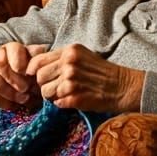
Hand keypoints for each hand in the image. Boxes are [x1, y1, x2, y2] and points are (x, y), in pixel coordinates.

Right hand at [0, 42, 47, 109]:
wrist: (0, 69)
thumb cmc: (22, 66)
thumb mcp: (32, 59)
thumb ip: (37, 58)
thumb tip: (43, 56)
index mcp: (11, 47)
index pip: (12, 50)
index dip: (19, 62)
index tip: (27, 73)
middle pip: (1, 65)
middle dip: (15, 80)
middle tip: (26, 90)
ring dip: (9, 92)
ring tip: (22, 99)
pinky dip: (1, 101)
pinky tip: (12, 105)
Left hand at [27, 44, 144, 113]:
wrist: (123, 86)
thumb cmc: (100, 71)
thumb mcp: (82, 56)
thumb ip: (60, 58)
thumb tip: (35, 67)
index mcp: (69, 52)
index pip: (37, 61)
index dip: (33, 71)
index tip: (35, 76)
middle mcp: (68, 64)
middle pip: (39, 77)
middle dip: (44, 84)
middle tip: (54, 87)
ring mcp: (71, 81)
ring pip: (45, 92)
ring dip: (52, 96)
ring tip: (64, 94)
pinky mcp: (75, 97)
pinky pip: (57, 103)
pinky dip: (62, 104)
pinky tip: (72, 100)